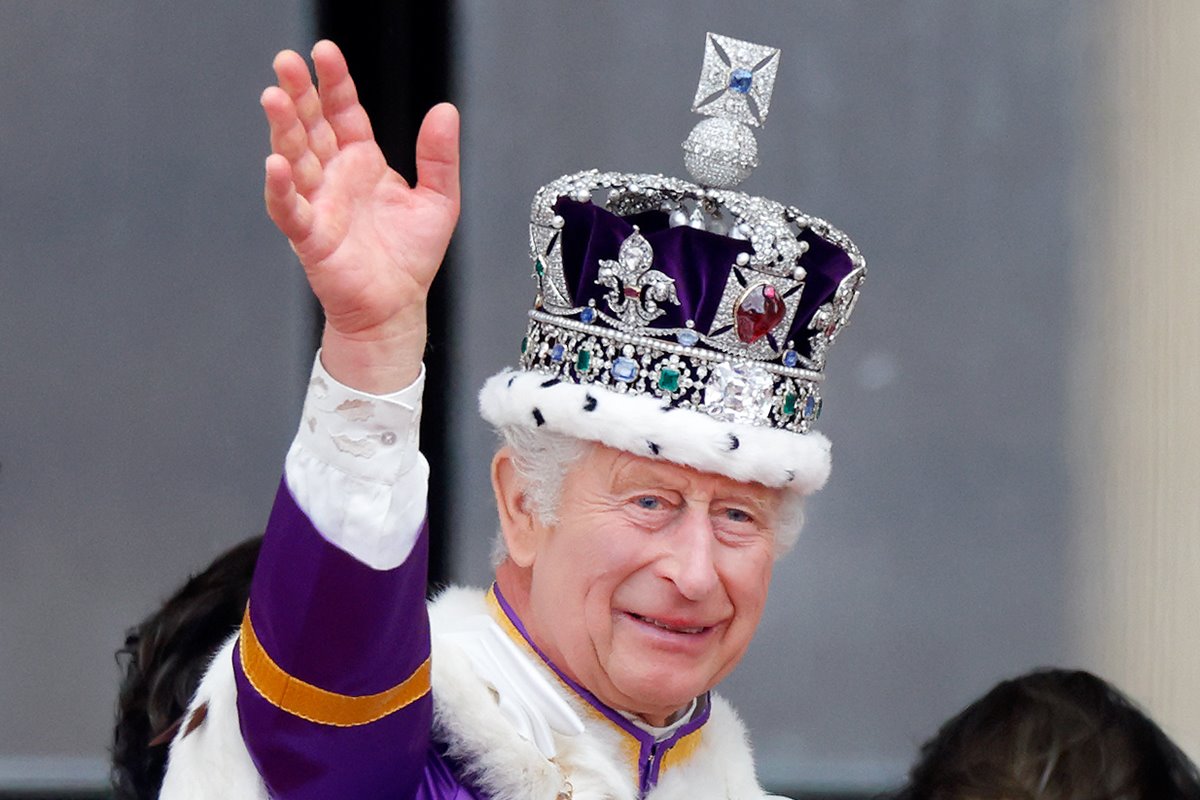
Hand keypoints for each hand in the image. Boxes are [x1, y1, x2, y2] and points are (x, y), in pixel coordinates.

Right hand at [261, 40, 459, 392]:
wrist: (398, 308)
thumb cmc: (410, 257)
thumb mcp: (439, 200)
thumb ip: (440, 156)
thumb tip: (445, 109)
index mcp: (362, 161)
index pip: (343, 112)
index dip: (334, 83)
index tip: (324, 52)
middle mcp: (334, 177)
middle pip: (311, 126)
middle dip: (299, 94)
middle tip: (287, 62)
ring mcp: (318, 204)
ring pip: (294, 158)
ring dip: (282, 129)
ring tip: (274, 97)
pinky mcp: (310, 237)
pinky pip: (290, 209)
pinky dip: (280, 188)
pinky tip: (275, 164)